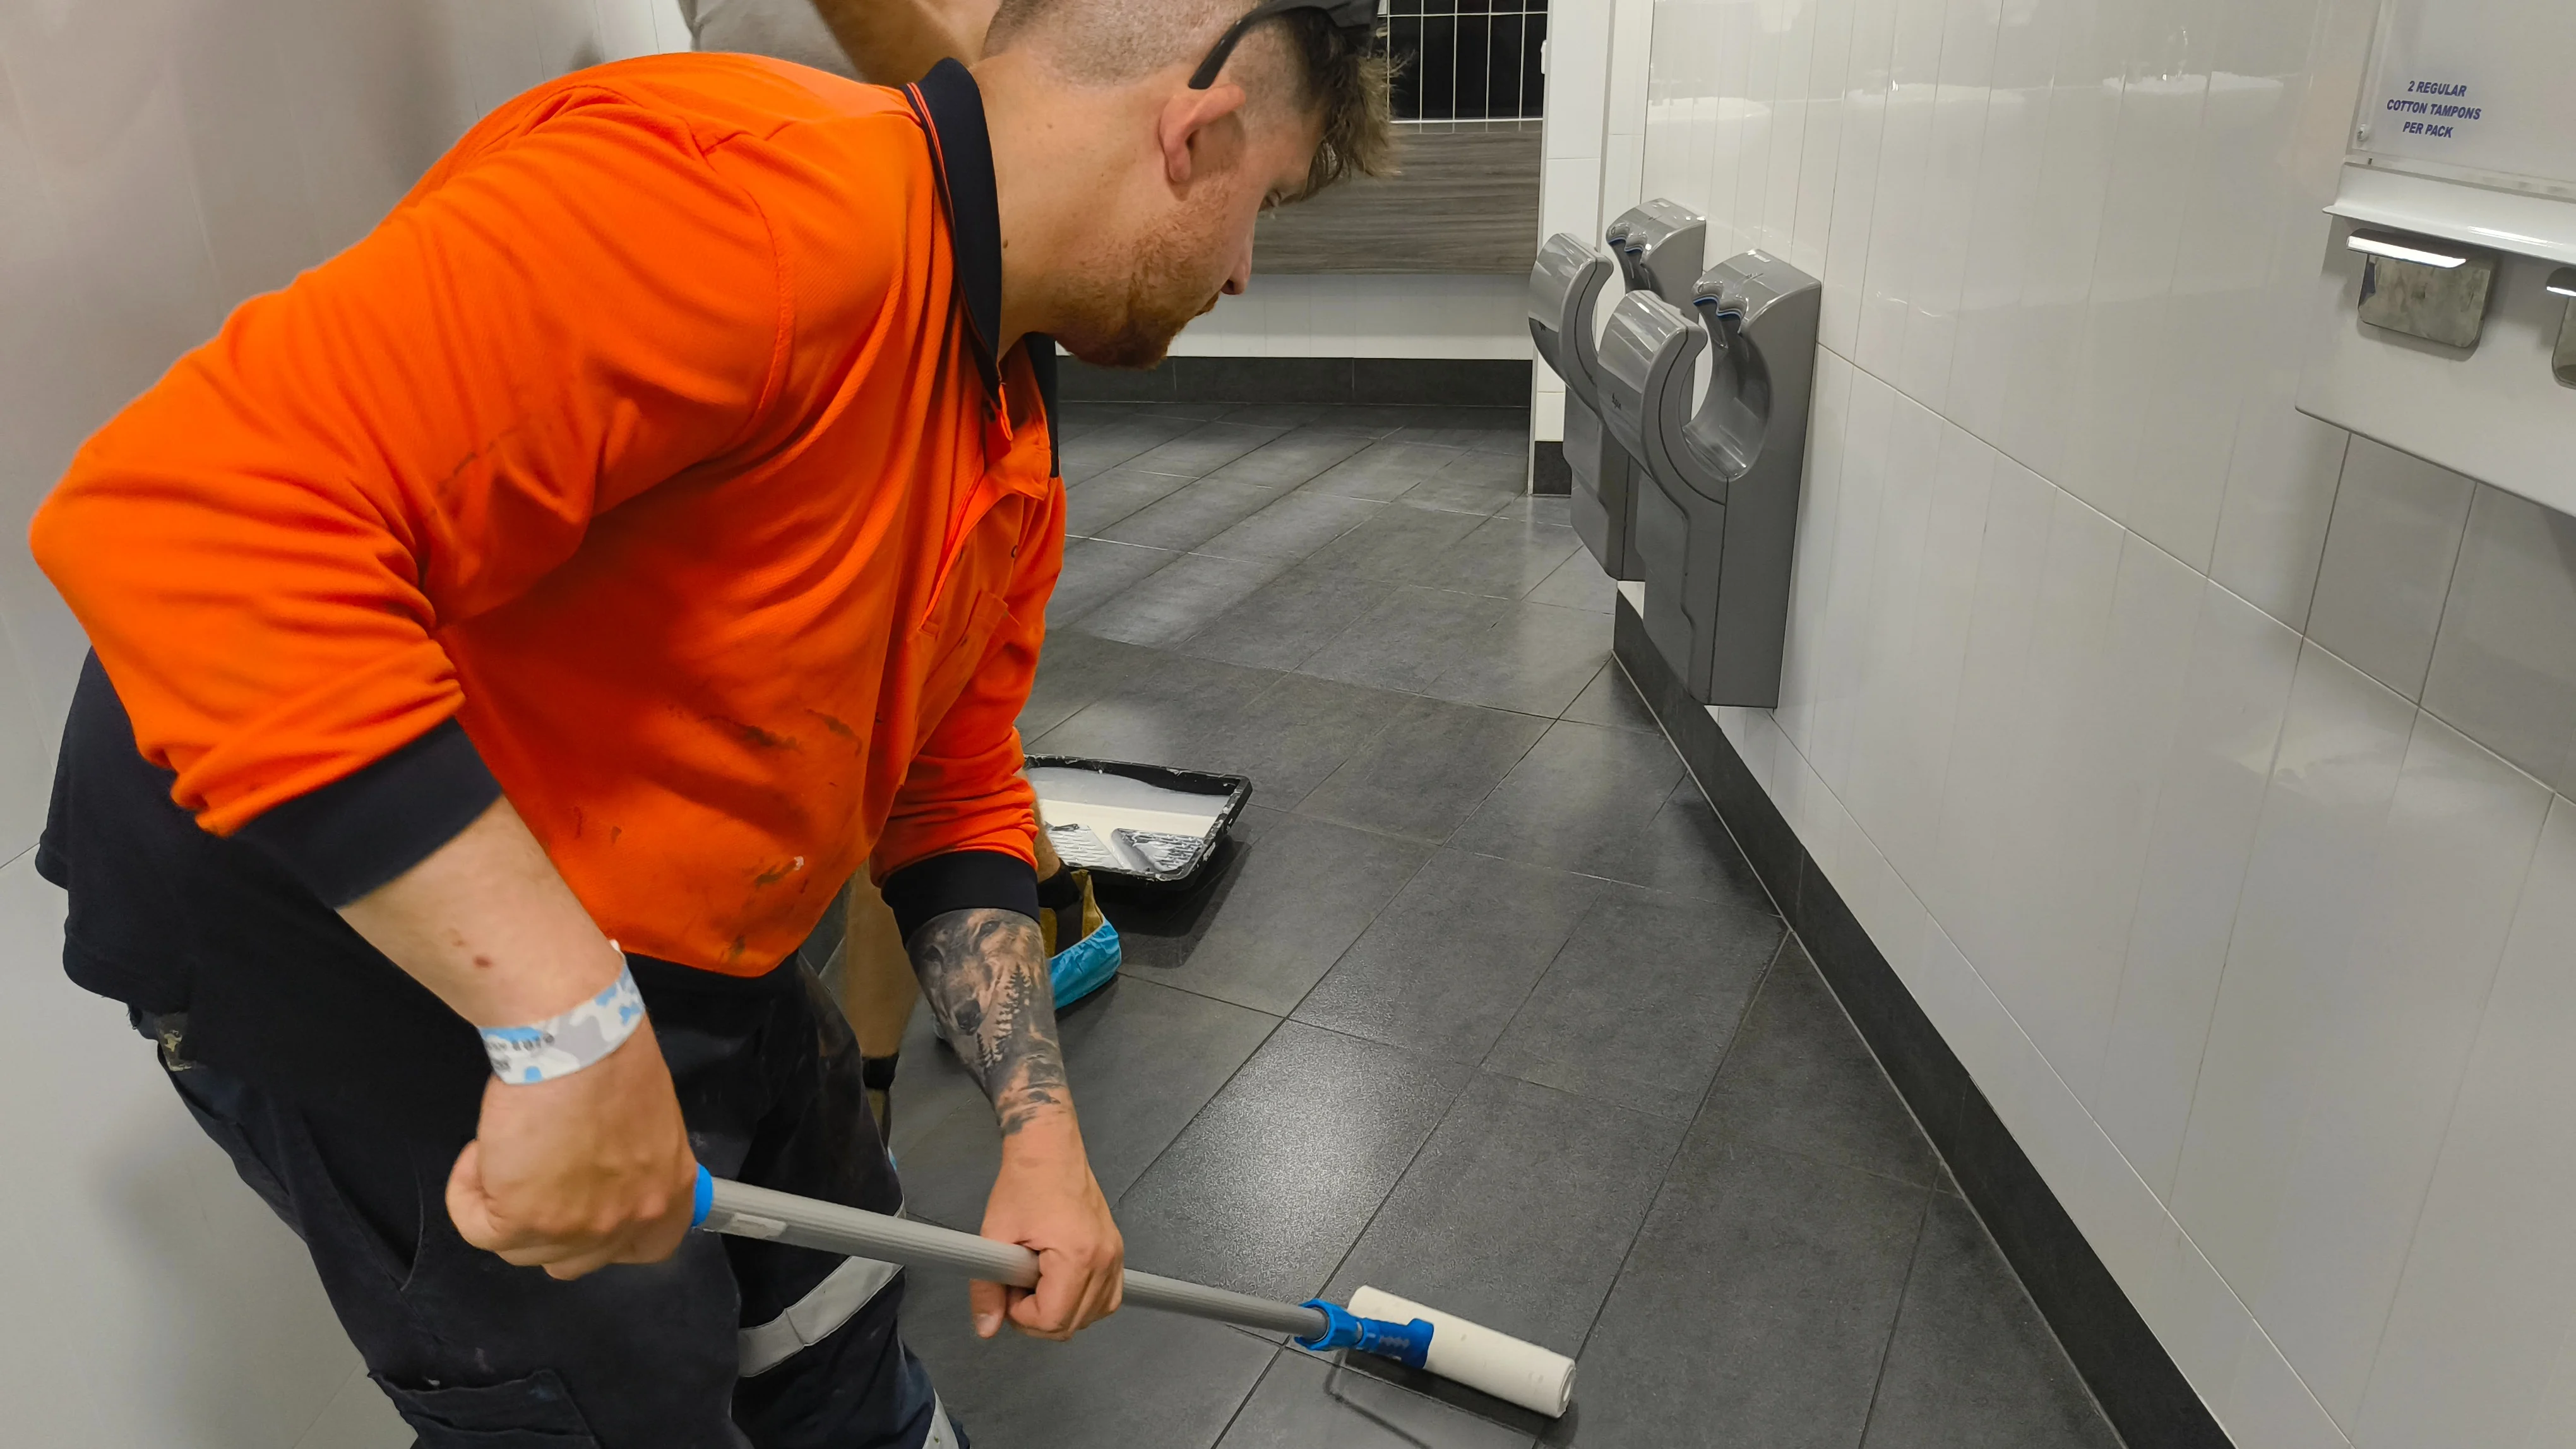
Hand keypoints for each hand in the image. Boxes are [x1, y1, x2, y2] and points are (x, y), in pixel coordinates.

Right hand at [446, 1018, 697, 1279]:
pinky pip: (477, 1229)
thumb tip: (598, 1177)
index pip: (647, 1250)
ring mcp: (578, 1228)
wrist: (578, 1037)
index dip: (608, 1236)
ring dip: (503, 1205)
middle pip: (572, 1261)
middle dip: (546, 1226)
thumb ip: (629, 1166)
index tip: (582, 1209)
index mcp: (669, 1195)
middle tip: (531, 1176)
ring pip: (520, 1249)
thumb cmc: (611, 1059)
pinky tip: (482, 1152)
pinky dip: (468, 1194)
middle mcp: (631, 1222)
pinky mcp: (524, 1220)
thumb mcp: (645, 1123)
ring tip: (507, 1148)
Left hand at [972, 1109, 1122, 1339]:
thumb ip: (987, 1288)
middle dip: (1038, 1317)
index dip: (1021, 1316)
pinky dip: (1084, 1302)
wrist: (1050, 1150)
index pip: (1053, 1319)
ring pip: (1093, 1316)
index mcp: (1077, 1256)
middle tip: (1016, 1287)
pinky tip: (1060, 1284)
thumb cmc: (1023, 1185)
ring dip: (1061, 1311)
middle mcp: (1105, 1260)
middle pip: (1073, 1324)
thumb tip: (986, 1329)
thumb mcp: (995, 1236)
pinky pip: (1107, 1297)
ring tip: (1037, 1282)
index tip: (1007, 1291)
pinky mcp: (1116, 1252)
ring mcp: (1115, 1256)